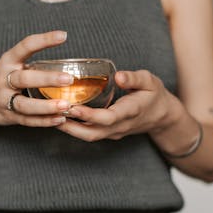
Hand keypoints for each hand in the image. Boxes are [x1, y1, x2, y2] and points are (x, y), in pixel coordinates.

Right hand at [0, 31, 73, 127]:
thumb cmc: (3, 79)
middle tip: (68, 79)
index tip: (63, 36)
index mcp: (8, 61)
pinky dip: (44, 121)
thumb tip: (69, 65)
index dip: (44, 40)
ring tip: (65, 105)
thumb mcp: (12, 66)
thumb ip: (34, 66)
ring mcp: (4, 99)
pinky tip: (59, 119)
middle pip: (24, 79)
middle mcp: (3, 79)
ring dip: (46, 106)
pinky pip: (27, 120)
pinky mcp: (9, 116)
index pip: (25, 46)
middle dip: (47, 79)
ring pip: (25, 104)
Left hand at [56, 70, 180, 141]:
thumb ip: (134, 78)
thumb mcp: (150, 81)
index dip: (89, 115)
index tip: (72, 107)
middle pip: (92, 133)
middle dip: (71, 126)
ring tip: (50, 116)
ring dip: (69, 129)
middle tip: (52, 113)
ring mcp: (114, 133)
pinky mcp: (108, 133)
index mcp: (131, 112)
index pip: (108, 118)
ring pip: (89, 136)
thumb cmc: (154, 95)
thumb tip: (118, 76)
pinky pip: (89, 133)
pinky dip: (74, 128)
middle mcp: (120, 126)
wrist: (162, 116)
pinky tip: (60, 117)